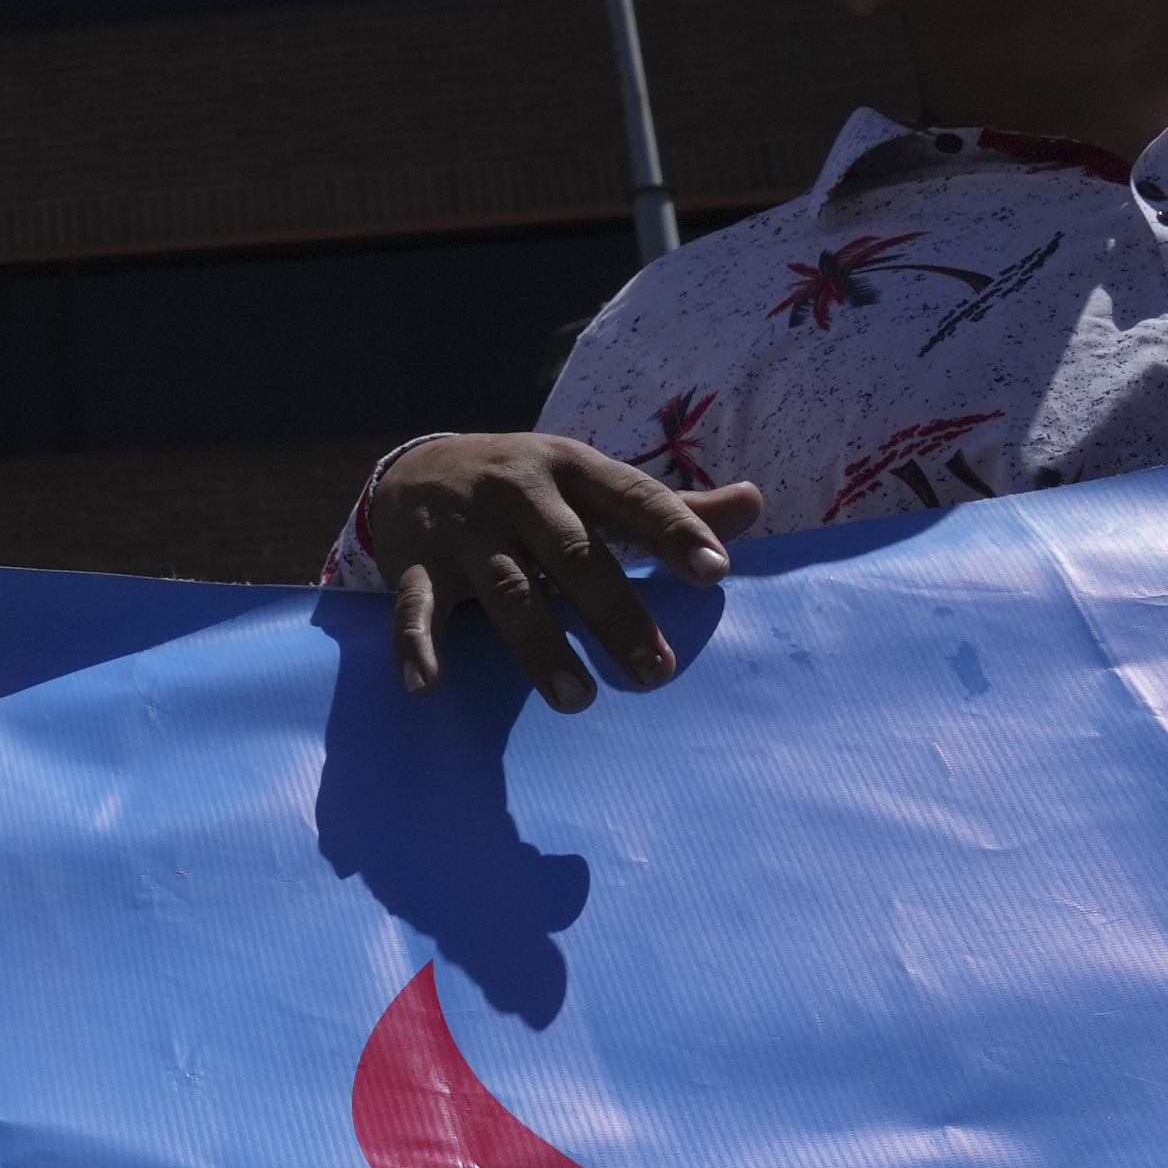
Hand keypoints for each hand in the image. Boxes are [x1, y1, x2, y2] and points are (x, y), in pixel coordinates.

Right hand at [361, 434, 765, 711]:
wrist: (417, 467)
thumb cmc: (527, 487)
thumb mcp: (589, 482)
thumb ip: (666, 505)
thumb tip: (754, 503)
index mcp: (571, 469)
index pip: (632, 497)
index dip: (673, 531)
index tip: (714, 571)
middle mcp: (518, 493)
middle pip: (573, 554)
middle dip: (616, 613)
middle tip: (655, 672)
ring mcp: (465, 531)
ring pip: (508, 590)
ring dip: (541, 646)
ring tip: (578, 700)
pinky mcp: (415, 565)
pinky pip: (414, 608)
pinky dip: (415, 645)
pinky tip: (428, 684)